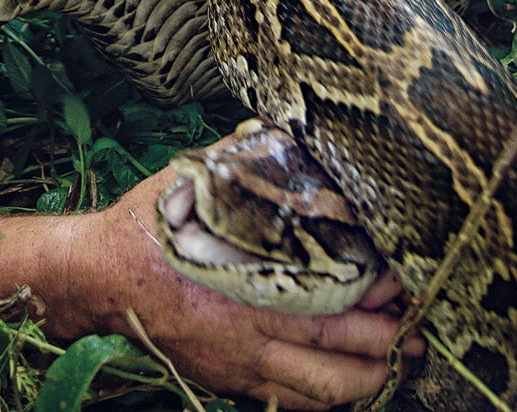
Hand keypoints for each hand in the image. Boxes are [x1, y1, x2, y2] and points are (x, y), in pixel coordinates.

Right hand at [48, 163, 419, 410]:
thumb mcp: (191, 184)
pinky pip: (286, 404)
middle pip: (336, 361)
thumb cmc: (145, 229)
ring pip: (316, 394)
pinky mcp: (226, 382)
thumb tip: (279, 132)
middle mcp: (247, 339)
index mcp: (245, 290)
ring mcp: (237, 368)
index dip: (377, 304)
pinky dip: (323, 400)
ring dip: (363, 383)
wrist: (96, 278)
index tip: (407, 288)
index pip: (330, 307)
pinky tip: (347, 386)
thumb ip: (240, 162)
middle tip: (421, 335)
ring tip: (395, 365)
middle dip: (387, 350)